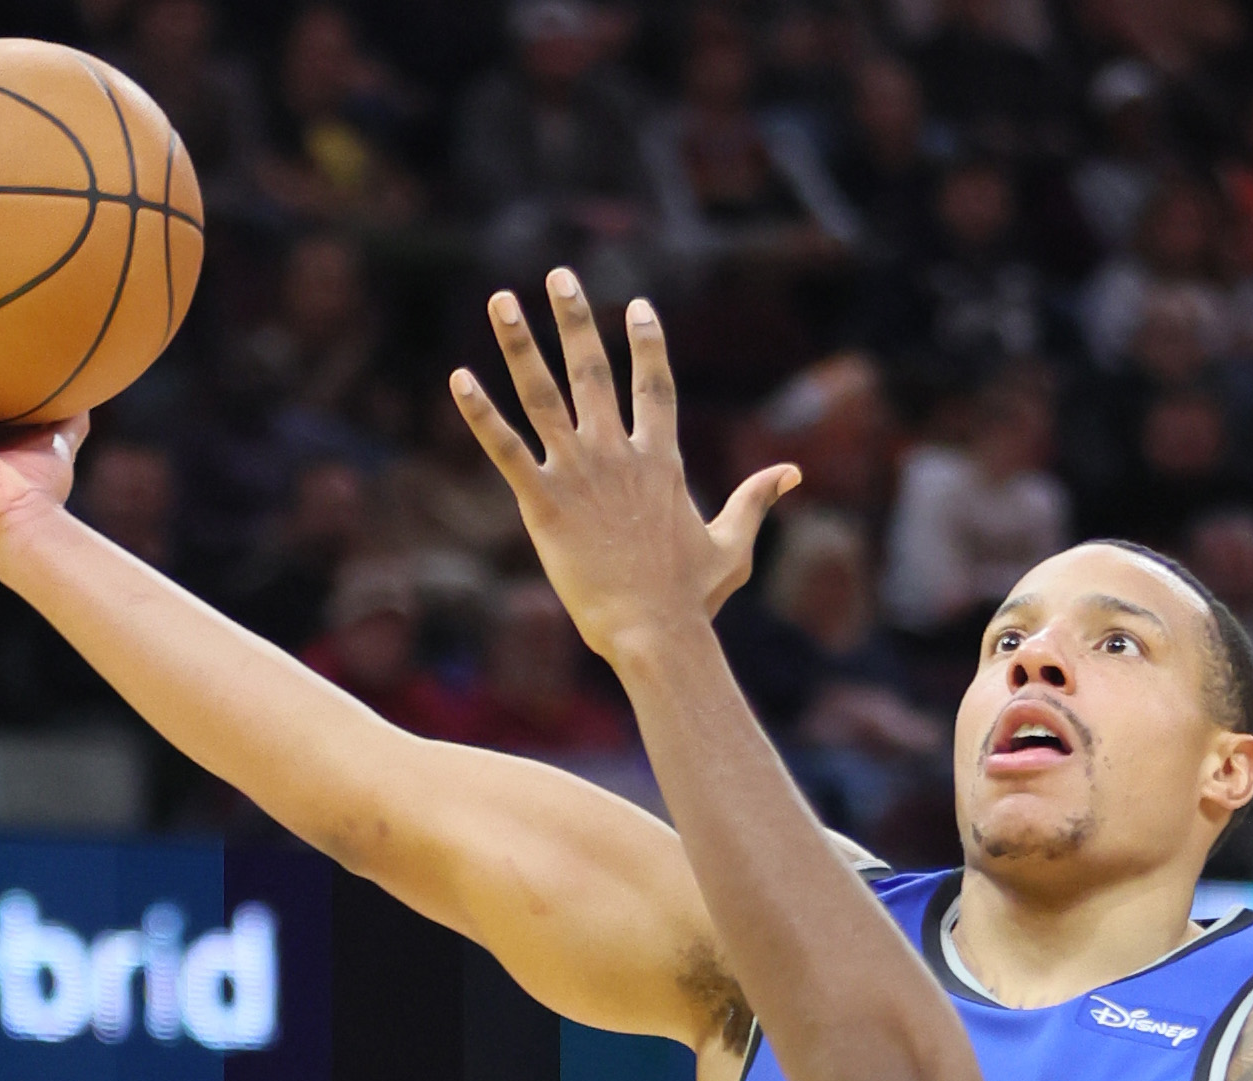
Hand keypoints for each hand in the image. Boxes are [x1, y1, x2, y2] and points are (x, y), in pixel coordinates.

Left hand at [449, 270, 798, 664]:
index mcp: (661, 461)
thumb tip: (793, 471)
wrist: (654, 632)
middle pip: (594, 370)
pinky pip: (505, 448)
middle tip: (559, 275)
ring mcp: (578, 474)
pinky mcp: (543, 502)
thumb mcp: (733, 545)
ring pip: (542, 394)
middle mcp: (618, 454)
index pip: (655, 386)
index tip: (638, 307)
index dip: (647, 343)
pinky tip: (458, 378)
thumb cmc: (693, 598)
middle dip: (575, 318)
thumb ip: (755, 500)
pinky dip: (481, 414)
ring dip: (519, 343)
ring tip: (499, 300)